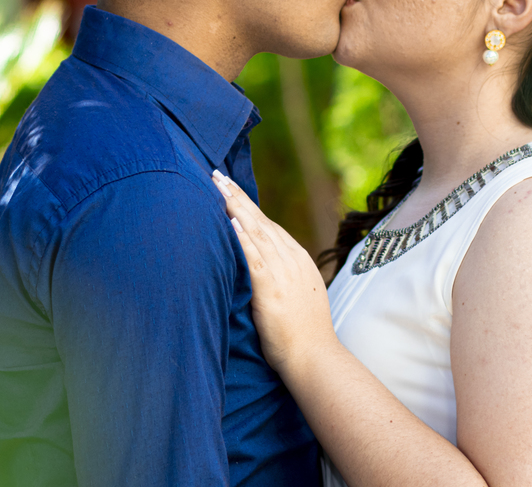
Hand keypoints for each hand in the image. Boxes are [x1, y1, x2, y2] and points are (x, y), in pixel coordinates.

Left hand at [211, 170, 337, 374]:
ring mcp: (283, 272)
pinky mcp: (271, 288)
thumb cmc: (304, 334)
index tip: (231, 188)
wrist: (314, 356)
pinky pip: (253, 257)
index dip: (248, 206)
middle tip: (217, 175)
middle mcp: (292, 260)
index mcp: (298, 260)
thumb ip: (283, 277)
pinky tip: (229, 222)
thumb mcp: (298, 296)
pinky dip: (241, 238)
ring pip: (256, 231)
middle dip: (237, 196)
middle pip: (261, 220)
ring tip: (217, 188)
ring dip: (235, 207)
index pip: (269, 225)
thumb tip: (262, 269)